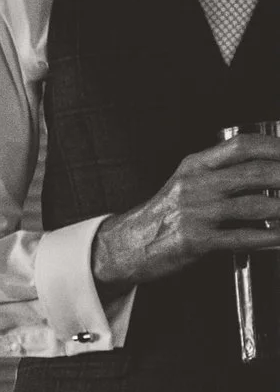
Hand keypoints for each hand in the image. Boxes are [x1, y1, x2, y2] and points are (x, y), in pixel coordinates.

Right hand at [90, 133, 279, 291]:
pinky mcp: (196, 240)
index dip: (275, 148)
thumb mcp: (187, 184)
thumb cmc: (164, 216)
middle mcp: (195, 185)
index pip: (243, 146)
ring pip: (255, 205)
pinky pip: (243, 237)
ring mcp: (195, 212)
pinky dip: (271, 237)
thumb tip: (270, 172)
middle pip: (256, 172)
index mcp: (195, 166)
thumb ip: (222, 174)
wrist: (126, 245)